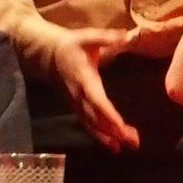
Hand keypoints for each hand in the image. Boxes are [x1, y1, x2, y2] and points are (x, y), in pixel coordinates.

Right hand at [50, 26, 139, 152]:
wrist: (47, 55)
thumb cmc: (71, 45)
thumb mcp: (87, 37)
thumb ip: (107, 37)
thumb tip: (126, 35)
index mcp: (84, 80)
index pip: (97, 101)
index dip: (109, 115)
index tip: (122, 126)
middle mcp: (79, 96)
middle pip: (97, 118)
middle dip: (114, 132)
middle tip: (135, 142)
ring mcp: (77, 104)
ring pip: (93, 125)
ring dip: (110, 138)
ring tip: (129, 147)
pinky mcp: (77, 108)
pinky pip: (89, 125)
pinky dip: (101, 137)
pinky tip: (115, 147)